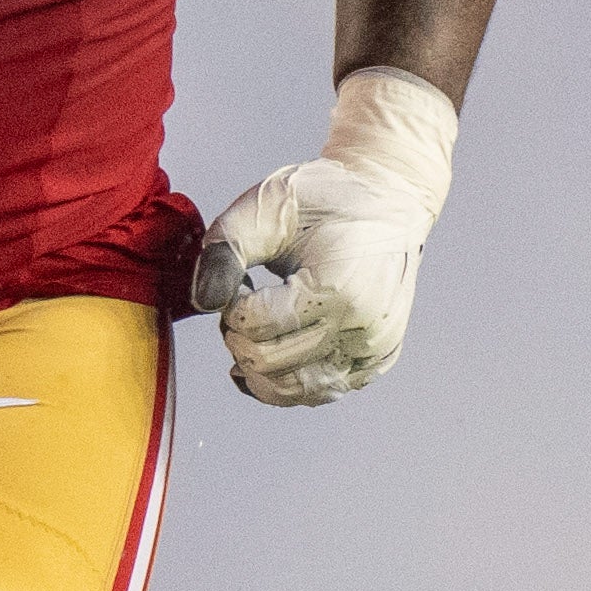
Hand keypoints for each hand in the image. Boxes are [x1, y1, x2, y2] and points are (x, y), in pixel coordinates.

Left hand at [194, 67, 457, 406]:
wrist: (387, 200)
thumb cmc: (323, 199)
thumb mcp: (263, 208)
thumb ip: (223, 250)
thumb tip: (203, 302)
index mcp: (339, 289)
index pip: (255, 328)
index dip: (231, 307)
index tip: (242, 280)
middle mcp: (364, 330)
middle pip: (269, 365)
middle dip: (239, 337)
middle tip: (245, 300)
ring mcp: (375, 351)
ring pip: (295, 391)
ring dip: (259, 363)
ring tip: (261, 322)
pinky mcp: (378, 361)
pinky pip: (321, 391)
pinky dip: (288, 377)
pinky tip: (277, 345)